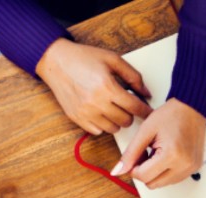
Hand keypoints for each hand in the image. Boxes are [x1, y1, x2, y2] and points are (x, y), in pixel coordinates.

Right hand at [36, 38, 150, 134]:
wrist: (56, 61)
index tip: (149, 112)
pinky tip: (101, 112)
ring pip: (113, 129)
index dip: (145, 110)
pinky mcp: (77, 118)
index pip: (135, 107)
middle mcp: (96, 103)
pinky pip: (98, 131)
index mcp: (107, 87)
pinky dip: (103, 124)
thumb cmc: (84, 58)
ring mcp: (85, 113)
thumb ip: (133, 76)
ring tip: (113, 107)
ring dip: (117, 120)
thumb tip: (147, 94)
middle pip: (126, 120)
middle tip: (126, 104)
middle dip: (130, 113)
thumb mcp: (113, 59)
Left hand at [111, 99, 205, 188]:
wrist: (192, 108)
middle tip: (146, 153)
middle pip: (153, 184)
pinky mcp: (194, 169)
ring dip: (155, 173)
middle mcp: (184, 165)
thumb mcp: (145, 131)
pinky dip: (165, 171)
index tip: (135, 156)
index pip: (144, 176)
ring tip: (157, 153)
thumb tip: (118, 171)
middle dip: (144, 171)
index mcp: (172, 155)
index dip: (133, 168)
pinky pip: (173, 179)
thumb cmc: (171, 115)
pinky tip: (166, 156)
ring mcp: (191, 169)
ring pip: (162, 184)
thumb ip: (130, 153)